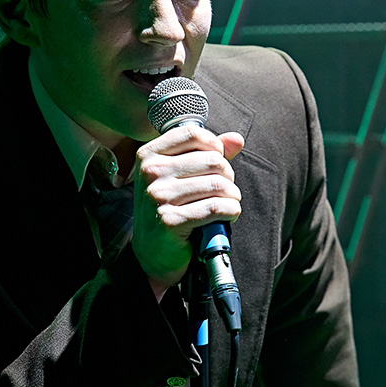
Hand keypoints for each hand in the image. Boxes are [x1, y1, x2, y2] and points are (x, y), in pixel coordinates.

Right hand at [132, 126, 244, 300]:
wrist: (153, 252)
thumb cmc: (170, 209)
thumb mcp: (182, 176)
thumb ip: (208, 153)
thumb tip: (237, 139)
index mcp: (149, 155)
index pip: (193, 133)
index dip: (215, 146)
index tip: (217, 161)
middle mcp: (150, 173)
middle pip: (212, 160)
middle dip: (227, 176)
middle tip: (224, 189)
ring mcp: (158, 197)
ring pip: (218, 185)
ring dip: (232, 196)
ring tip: (229, 203)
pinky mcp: (170, 221)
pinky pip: (216, 208)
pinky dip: (231, 211)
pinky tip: (228, 215)